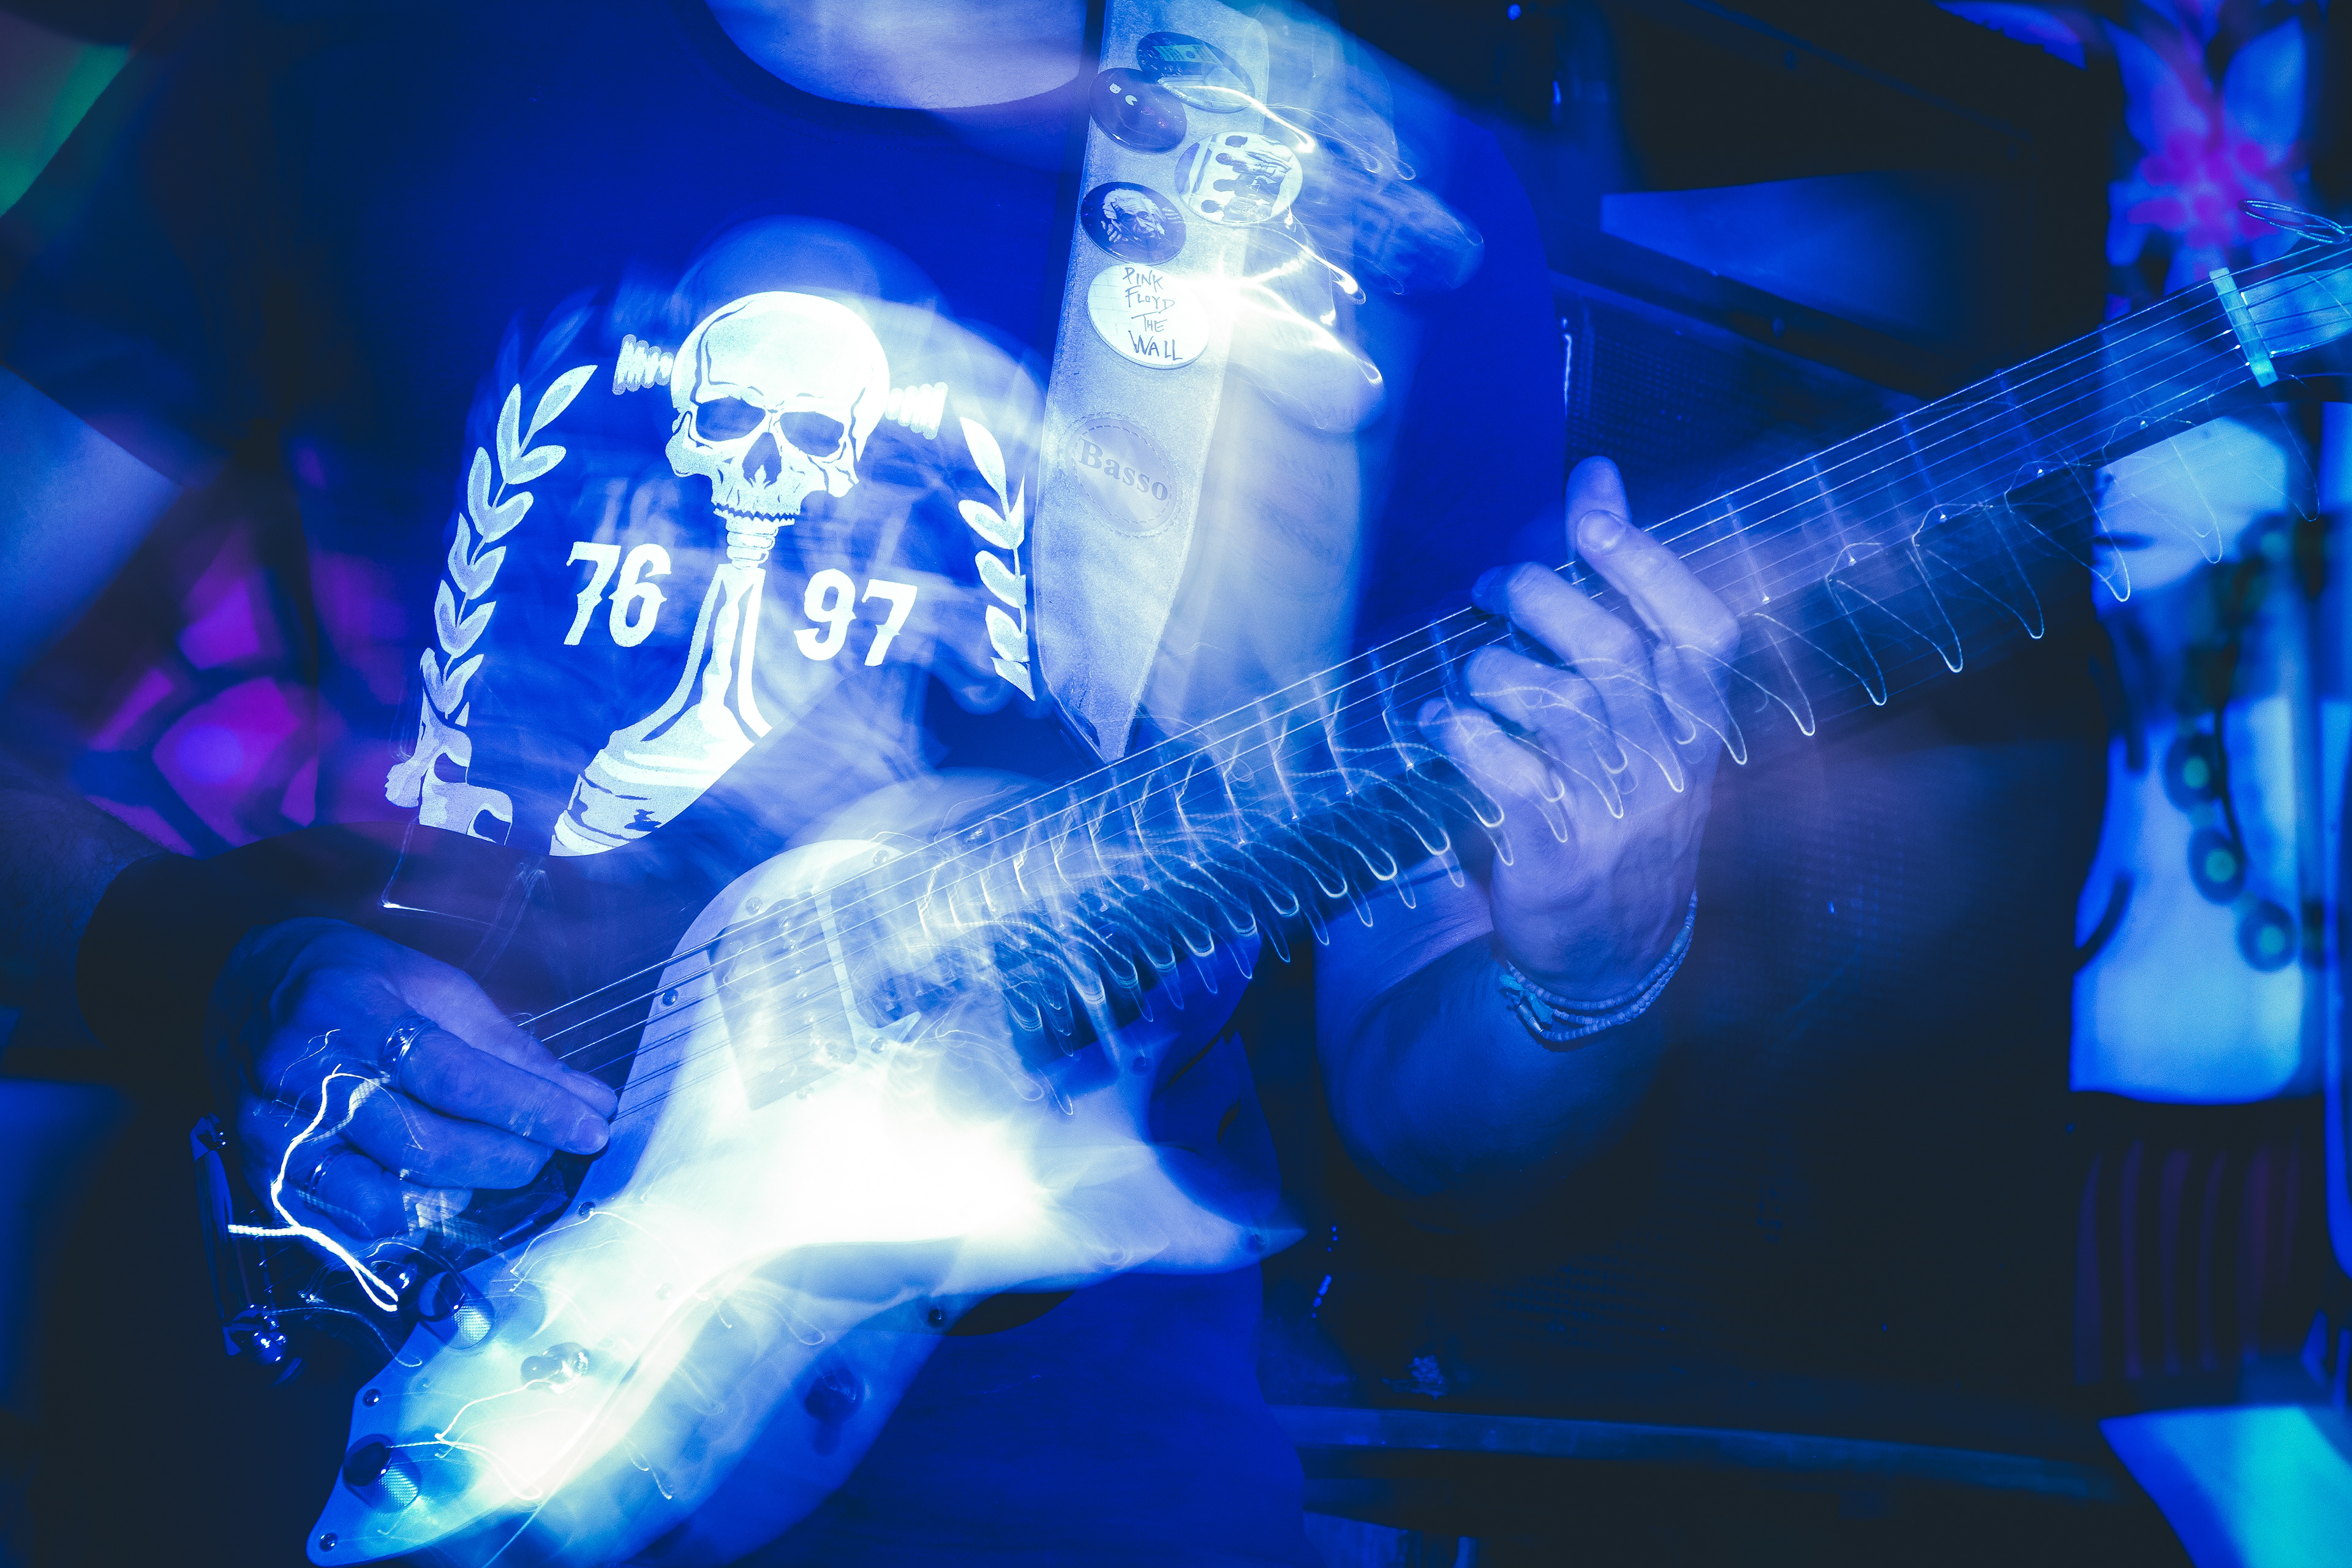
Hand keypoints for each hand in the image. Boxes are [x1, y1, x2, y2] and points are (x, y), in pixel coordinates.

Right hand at [227, 919, 616, 1243]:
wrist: (243, 985)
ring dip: (459, 1196)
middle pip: (424, 1144)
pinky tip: (432, 1201)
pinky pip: (340, 1227)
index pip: (455, 1075)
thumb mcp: (435, 988)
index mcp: (351, 1009)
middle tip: (545, 1150)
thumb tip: (589, 1099)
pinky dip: (399, 1227)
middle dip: (506, 1157)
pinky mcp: (259, 1174)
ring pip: (383, 1197)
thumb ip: (509, 1048)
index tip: (589, 1127)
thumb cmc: (356, 982)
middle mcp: (303, 1073)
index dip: (530, 1108)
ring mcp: (274, 1131)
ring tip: (491, 1168)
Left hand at [1422, 457, 1738, 998]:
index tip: (1589, 514)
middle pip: (1608, 651)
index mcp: (1699, 716)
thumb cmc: (1619, 792)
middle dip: (1538, 599)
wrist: (1612, 946)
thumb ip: (1620, 589)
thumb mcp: (1643, 700)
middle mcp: (1665, 758)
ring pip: (1550, 704)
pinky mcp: (1549, 849)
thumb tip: (1596, 475)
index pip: (1700, 627)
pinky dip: (1454, 733)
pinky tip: (1434, 724)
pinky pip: (1496, 768)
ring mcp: (1611, 807)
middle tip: (1493, 589)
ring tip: (1469, 675)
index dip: (1647, 563)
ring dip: (1490, 671)